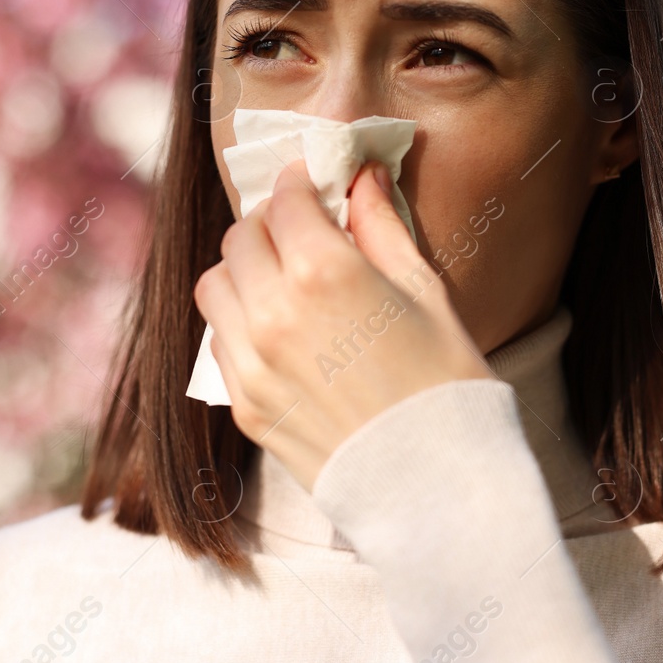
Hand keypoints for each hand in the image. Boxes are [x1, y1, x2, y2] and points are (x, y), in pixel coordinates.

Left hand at [193, 159, 492, 489]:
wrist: (438, 484)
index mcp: (325, 272)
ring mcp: (252, 363)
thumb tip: (362, 178)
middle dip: (270, 223)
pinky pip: (219, 341)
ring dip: (244, 270)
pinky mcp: (246, 405)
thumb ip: (383, 228)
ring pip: (215, 286)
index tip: (315, 184)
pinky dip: (239, 321)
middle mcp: (274, 312)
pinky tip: (280, 328)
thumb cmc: (448, 382)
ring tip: (284, 278)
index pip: (286, 201)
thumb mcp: (426, 292)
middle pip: (241, 238)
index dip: (301, 184)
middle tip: (303, 229)